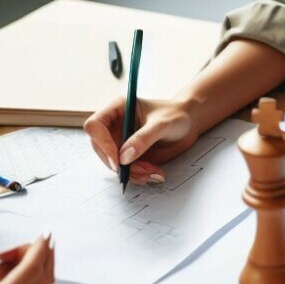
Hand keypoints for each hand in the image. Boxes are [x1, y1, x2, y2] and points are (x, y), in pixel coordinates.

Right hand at [83, 96, 197, 183]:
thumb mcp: (163, 124)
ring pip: (113, 163)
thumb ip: (144, 138)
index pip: (95, 126)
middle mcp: (115, 125)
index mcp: (118, 108)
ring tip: (153, 172)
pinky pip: (124, 170)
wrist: (189, 124)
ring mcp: (120, 141)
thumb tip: (124, 157)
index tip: (118, 160)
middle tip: (142, 171)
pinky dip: (137, 175)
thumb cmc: (176, 115)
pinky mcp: (128, 155)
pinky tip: (154, 173)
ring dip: (131, 172)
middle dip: (120, 164)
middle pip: (101, 149)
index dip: (102, 143)